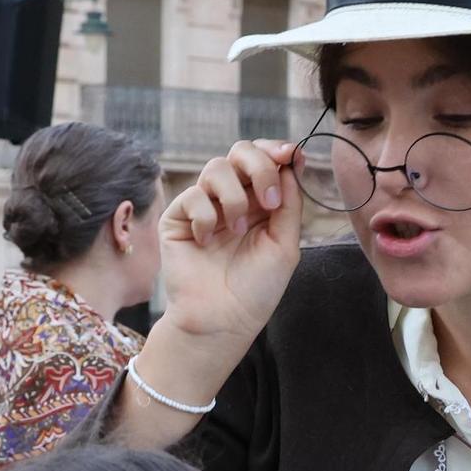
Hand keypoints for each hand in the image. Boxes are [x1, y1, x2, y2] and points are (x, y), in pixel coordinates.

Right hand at [156, 139, 303, 350]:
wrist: (222, 319)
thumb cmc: (256, 288)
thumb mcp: (285, 244)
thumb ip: (289, 203)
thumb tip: (291, 162)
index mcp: (260, 202)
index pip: (265, 159)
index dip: (276, 150)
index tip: (292, 155)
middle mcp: (232, 198)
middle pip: (241, 152)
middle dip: (259, 166)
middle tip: (268, 199)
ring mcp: (204, 206)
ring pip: (216, 167)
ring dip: (234, 197)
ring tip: (238, 229)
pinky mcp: (178, 218)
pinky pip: (193, 196)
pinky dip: (206, 217)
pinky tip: (207, 242)